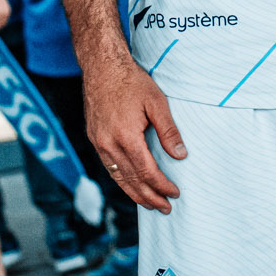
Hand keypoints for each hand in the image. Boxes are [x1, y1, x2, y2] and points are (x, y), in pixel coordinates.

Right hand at [82, 51, 187, 212]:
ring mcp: (99, 143)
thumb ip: (168, 130)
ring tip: (149, 204)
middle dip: (149, 197)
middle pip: (131, 181)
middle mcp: (109, 145)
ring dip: (134, 194)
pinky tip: (131, 185)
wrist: (102, 67)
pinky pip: (109, 168)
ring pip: (118, 178)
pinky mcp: (95, 139)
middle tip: (165, 208)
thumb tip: (180, 155)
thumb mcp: (156, 102)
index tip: (175, 193)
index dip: (162, 185)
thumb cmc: (131, 82)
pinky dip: (122, 180)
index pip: (147, 172)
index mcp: (126, 137)